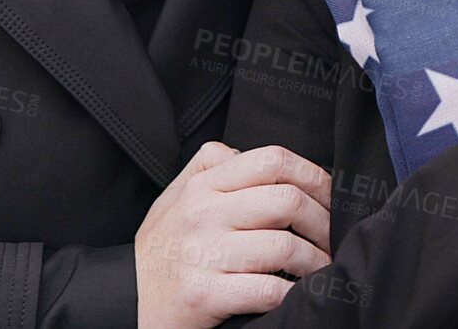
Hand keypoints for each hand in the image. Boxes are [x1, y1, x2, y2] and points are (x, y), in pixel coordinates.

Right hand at [134, 142, 333, 328]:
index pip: (271, 160)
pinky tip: (295, 294)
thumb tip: (252, 156)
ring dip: (314, 263)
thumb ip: (211, 167)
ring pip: (284, 247)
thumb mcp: (176, 197)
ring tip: (320, 269)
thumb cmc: (162, 250)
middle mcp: (202, 214)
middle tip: (332, 238)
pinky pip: (267, 290)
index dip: (314, 175)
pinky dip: (291, 294)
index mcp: (202, 186)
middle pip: (287, 200)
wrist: (125, 301)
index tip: (331, 196)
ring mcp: (202, 255)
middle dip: (323, 222)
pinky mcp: (203, 295)